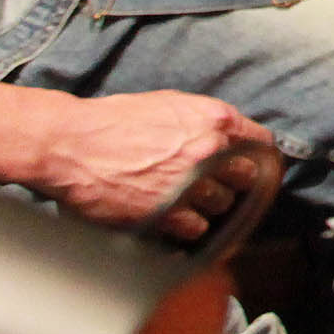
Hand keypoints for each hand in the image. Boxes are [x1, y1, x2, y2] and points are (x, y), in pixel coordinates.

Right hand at [30, 88, 275, 234]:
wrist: (72, 145)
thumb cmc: (114, 121)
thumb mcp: (169, 104)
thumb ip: (205, 121)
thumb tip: (229, 136)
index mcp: (214, 119)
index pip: (262, 142)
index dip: (259, 156)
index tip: (254, 166)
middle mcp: (209, 150)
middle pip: (247, 177)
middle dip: (234, 182)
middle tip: (215, 184)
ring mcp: (190, 184)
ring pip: (223, 205)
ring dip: (209, 206)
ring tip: (185, 200)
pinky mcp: (168, 214)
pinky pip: (198, 228)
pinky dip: (188, 227)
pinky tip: (172, 217)